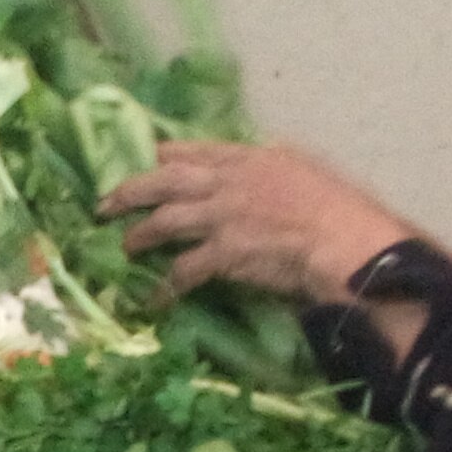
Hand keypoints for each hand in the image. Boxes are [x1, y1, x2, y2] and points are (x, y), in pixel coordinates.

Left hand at [102, 140, 419, 303]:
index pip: (194, 150)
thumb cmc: (338, 209)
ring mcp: (222, 217)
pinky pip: (182, 271)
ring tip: (125, 247)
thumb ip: (274, 167)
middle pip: (165, 180)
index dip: (163, 156)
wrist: (346, 241)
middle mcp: (228, 182)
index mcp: (249, 158)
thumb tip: (263, 164)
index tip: (145, 160)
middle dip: (130, 190)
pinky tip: (154, 301)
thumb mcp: (304, 169)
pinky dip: (164, 287)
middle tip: (104, 203)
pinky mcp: (223, 253)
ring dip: (140, 235)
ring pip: (165, 221)